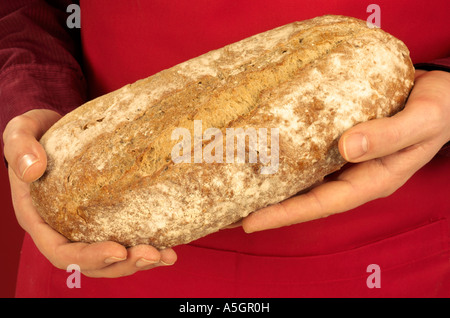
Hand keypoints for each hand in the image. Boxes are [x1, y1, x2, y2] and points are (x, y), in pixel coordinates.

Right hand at [3, 109, 176, 277]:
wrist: (60, 131)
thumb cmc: (38, 133)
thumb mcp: (22, 131)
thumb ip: (20, 147)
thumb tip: (32, 170)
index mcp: (41, 219)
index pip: (62, 251)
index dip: (89, 257)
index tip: (118, 250)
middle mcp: (64, 230)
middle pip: (93, 262)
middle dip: (123, 264)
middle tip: (154, 254)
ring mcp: (87, 227)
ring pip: (112, 258)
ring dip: (140, 262)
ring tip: (167, 255)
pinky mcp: (107, 218)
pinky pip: (125, 238)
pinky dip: (148, 244)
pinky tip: (169, 244)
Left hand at [242, 70, 449, 232]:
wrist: (443, 96)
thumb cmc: (438, 109)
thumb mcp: (421, 121)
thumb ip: (389, 135)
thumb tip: (346, 147)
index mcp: (372, 180)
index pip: (322, 204)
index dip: (286, 215)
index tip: (250, 222)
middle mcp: (353, 175)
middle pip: (304, 198)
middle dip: (268, 208)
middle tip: (228, 214)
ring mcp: (345, 161)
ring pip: (302, 180)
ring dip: (270, 187)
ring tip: (234, 190)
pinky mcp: (340, 142)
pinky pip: (308, 156)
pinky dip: (285, 161)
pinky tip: (263, 157)